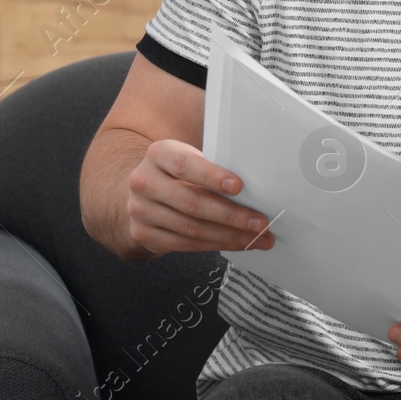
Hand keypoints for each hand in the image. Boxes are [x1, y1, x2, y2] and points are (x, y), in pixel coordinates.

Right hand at [124, 138, 273, 255]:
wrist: (143, 192)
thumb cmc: (180, 172)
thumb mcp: (191, 158)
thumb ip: (212, 166)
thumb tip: (256, 186)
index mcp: (159, 154)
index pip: (184, 164)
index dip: (211, 176)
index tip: (239, 187)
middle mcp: (144, 181)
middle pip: (191, 202)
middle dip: (231, 215)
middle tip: (260, 224)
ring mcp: (140, 210)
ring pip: (191, 228)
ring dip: (229, 236)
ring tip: (257, 239)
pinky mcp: (143, 235)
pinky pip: (184, 244)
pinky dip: (215, 245)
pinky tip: (236, 244)